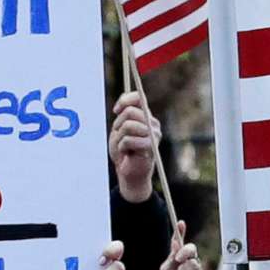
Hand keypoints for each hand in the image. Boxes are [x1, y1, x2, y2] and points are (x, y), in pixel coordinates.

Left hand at [110, 90, 158, 204]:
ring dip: (119, 138)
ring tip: (123, 146)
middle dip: (118, 124)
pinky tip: (127, 153)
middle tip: (119, 136)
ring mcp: (153, 134)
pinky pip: (128, 140)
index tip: (116, 111)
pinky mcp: (150, 146)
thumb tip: (121, 106)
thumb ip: (123, 115)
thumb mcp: (120, 129)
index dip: (124, 101)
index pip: (138, 97)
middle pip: (130, 112)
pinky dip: (122, 147)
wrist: (129, 172)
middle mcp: (152, 123)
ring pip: (128, 126)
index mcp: (146, 116)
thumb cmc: (124, 150)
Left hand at [161, 221, 205, 269]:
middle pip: (190, 248)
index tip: (180, 223)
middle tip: (178, 259)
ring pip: (193, 262)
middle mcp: (186, 262)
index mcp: (176, 259)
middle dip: (185, 251)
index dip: (180, 232)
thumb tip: (176, 241)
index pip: (179, 243)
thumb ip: (172, 256)